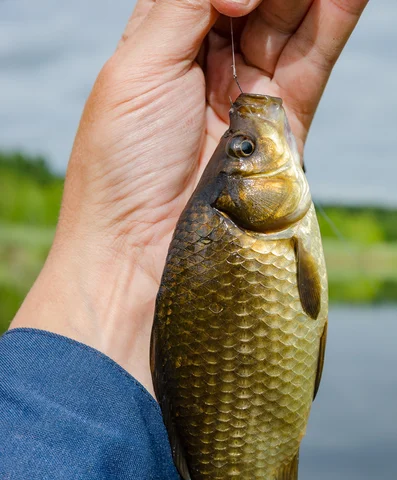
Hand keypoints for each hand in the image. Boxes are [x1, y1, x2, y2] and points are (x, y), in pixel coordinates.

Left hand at [11, 0, 367, 394]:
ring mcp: (250, 98)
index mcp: (164, 46)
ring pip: (290, 20)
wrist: (142, 257)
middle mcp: (209, 68)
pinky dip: (335, 17)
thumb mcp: (136, 67)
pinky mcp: (284, 129)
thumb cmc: (122, 168)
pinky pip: (315, 60)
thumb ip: (187, 2)